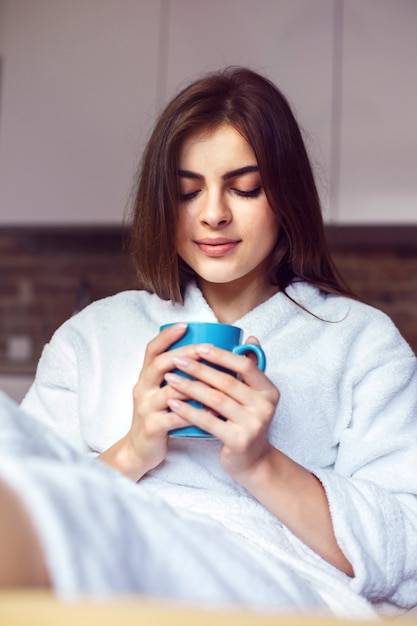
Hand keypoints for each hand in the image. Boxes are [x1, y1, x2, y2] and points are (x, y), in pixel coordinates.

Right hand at [100, 323, 198, 479]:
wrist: (140, 451)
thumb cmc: (160, 417)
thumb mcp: (164, 393)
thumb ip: (180, 376)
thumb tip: (209, 356)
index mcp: (146, 377)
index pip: (151, 350)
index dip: (166, 336)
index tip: (185, 325)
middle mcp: (142, 389)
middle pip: (160, 365)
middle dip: (184, 355)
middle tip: (206, 349)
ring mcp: (146, 408)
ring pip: (170, 391)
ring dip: (194, 384)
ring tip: (215, 377)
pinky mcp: (153, 427)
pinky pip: (176, 418)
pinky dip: (195, 413)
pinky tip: (211, 409)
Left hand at [164, 336, 279, 479]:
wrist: (253, 461)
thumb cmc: (247, 422)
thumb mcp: (254, 396)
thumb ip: (251, 370)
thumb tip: (251, 339)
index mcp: (268, 391)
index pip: (245, 366)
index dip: (221, 355)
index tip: (199, 347)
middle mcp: (264, 406)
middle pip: (227, 382)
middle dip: (199, 369)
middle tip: (177, 360)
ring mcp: (252, 425)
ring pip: (216, 400)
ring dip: (190, 387)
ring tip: (170, 378)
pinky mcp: (238, 441)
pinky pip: (208, 421)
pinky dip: (189, 411)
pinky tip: (173, 402)